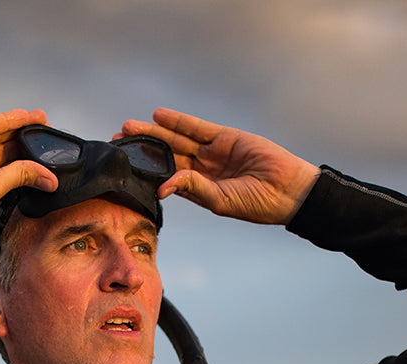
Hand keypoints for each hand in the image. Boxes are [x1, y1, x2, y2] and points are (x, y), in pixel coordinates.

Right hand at [0, 109, 57, 223]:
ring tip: (44, 121)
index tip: (51, 160)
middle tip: (51, 136)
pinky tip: (27, 116)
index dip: (31, 164)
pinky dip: (8, 119)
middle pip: (8, 150)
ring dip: (22, 128)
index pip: (11, 171)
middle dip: (29, 143)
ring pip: (0, 134)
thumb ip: (21, 176)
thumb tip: (50, 180)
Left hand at [120, 108, 320, 225]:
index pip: (166, 178)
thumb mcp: (219, 200)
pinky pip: (197, 128)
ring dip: (153, 133)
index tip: (123, 168)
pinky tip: (158, 116)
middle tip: (117, 142)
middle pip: (166, 156)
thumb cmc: (257, 203)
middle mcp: (203, 171)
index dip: (145, 172)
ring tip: (129, 127)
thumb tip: (163, 185)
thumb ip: (192, 189)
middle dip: (142, 149)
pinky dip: (178, 121)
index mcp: (199, 191)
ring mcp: (214, 153)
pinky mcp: (225, 137)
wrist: (288, 190)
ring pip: (177, 140)